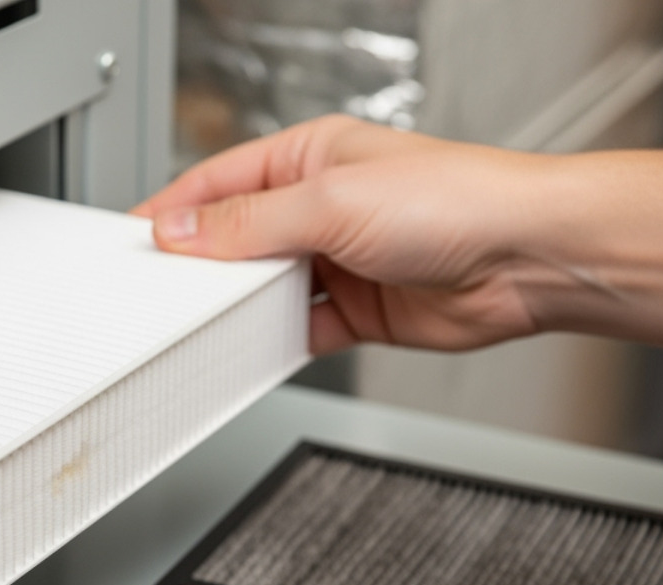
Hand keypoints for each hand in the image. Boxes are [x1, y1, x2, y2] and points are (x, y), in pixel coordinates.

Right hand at [135, 114, 548, 354]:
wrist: (528, 258)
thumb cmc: (456, 201)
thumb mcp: (330, 203)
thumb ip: (248, 224)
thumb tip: (182, 230)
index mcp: (309, 158)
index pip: (218, 183)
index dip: (173, 212)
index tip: (134, 241)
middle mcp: (321, 207)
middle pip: (236, 240)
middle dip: (201, 266)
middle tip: (161, 293)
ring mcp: (340, 261)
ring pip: (265, 289)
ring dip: (240, 307)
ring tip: (206, 324)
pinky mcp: (359, 311)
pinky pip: (300, 329)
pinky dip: (276, 342)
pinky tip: (257, 349)